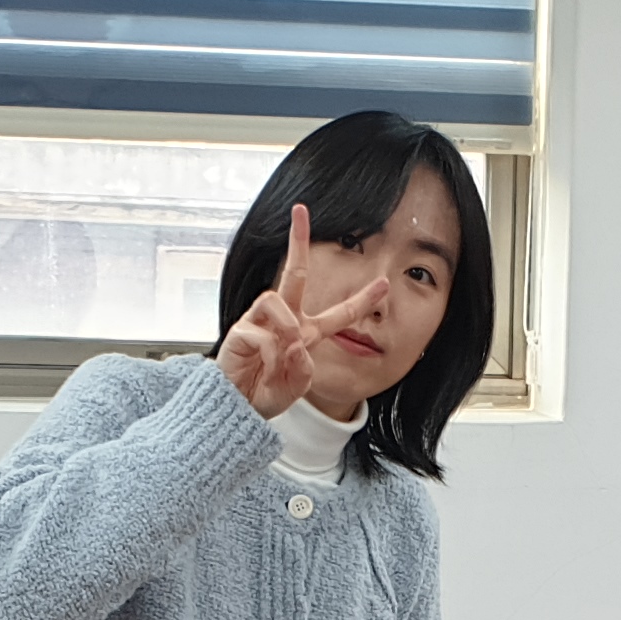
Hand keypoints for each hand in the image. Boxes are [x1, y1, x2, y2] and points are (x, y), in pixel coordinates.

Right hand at [215, 205, 393, 420]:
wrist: (235, 409)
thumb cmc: (264, 395)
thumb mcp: (297, 387)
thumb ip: (304, 368)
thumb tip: (296, 341)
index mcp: (306, 333)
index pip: (340, 314)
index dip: (362, 300)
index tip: (384, 283)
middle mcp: (285, 320)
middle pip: (295, 272)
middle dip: (298, 240)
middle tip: (300, 210)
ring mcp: (260, 321)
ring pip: (278, 300)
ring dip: (285, 328)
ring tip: (279, 354)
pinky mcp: (240, 330)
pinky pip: (263, 332)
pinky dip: (269, 352)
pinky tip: (263, 365)